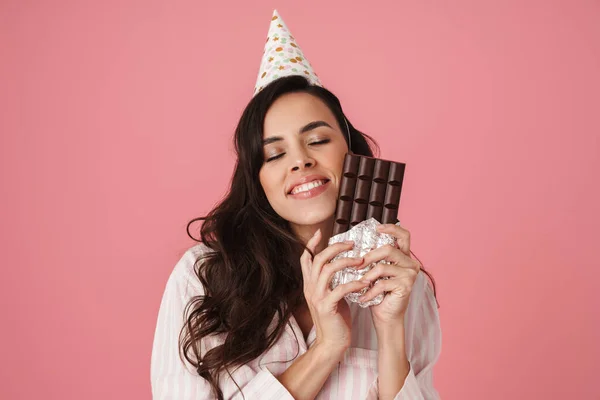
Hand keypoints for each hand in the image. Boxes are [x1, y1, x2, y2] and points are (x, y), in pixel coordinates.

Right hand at [300, 229, 370, 352]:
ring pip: (328, 270)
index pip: (306, 258)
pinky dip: (354, 283)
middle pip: (319, 259)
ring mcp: (317, 297)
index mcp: (310, 284)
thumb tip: (343, 266)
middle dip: (335, 248)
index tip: (320, 232)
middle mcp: (310, 288)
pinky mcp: (327, 307)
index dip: (311, 244)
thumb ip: (332, 282)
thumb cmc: (335, 320)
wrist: (331, 344)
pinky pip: (340, 289)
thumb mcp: (331, 296)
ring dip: (346, 262)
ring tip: (361, 261)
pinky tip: (365, 282)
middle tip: (351, 244)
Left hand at [357, 224, 420, 326]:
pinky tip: (362, 297)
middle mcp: (411, 263)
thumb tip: (353, 244)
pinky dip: (369, 291)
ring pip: (383, 266)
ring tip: (359, 283)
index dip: (391, 228)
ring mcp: (410, 274)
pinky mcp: (406, 286)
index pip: (403, 235)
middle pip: (388, 249)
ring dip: (367, 276)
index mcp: (404, 256)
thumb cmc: (379, 293)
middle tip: (357, 265)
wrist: (386, 316)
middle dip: (369, 256)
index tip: (377, 228)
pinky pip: (382, 283)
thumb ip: (372, 258)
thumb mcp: (375, 271)